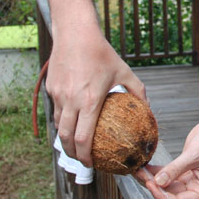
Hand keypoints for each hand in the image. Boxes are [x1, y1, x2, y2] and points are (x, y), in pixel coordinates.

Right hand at [46, 27, 145, 164]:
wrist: (75, 34)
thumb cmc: (101, 52)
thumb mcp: (124, 71)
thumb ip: (137, 91)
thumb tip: (148, 108)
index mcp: (90, 100)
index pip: (83, 138)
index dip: (85, 155)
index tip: (91, 164)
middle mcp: (71, 100)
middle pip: (66, 138)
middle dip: (72, 154)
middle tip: (81, 161)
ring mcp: (58, 95)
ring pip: (58, 125)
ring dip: (64, 139)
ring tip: (74, 146)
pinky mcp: (50, 88)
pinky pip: (55, 110)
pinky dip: (61, 120)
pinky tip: (69, 123)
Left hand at [135, 115, 198, 198]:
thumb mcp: (194, 155)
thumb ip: (175, 169)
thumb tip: (158, 182)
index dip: (162, 195)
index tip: (150, 183)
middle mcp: (195, 189)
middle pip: (170, 194)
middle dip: (154, 186)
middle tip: (139, 175)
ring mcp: (189, 180)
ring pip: (166, 185)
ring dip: (152, 179)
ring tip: (138, 171)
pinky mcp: (184, 170)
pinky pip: (168, 175)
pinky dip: (157, 172)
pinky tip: (146, 167)